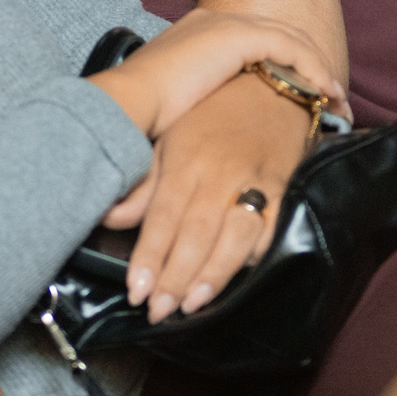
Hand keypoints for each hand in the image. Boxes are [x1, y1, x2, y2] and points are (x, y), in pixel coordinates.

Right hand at [90, 7, 343, 137]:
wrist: (130, 102)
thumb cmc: (145, 113)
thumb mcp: (179, 103)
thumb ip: (203, 102)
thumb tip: (220, 126)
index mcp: (200, 31)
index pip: (255, 41)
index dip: (284, 65)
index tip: (302, 95)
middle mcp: (216, 20)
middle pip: (279, 35)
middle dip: (308, 66)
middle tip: (330, 96)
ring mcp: (228, 25)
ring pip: (292, 41)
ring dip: (318, 71)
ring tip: (336, 100)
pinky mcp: (241, 37)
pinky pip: (293, 50)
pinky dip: (313, 71)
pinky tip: (325, 95)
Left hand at [102, 72, 311, 321]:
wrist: (274, 84)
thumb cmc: (214, 114)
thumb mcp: (171, 137)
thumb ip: (144, 183)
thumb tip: (111, 218)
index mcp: (188, 158)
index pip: (164, 215)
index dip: (150, 256)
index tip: (136, 291)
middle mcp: (221, 171)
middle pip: (197, 233)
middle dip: (176, 277)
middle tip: (159, 311)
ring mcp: (257, 180)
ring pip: (236, 236)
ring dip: (214, 274)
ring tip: (192, 305)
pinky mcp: (286, 188)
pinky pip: (273, 230)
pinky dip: (257, 256)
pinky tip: (238, 277)